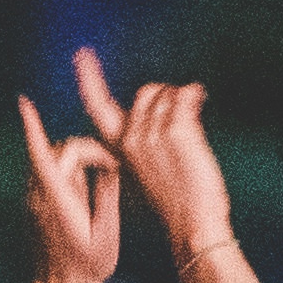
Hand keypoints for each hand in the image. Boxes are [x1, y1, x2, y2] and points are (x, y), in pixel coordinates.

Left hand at [12, 85, 120, 282]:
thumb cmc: (87, 268)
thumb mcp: (107, 233)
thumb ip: (108, 195)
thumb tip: (111, 167)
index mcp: (57, 199)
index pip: (42, 153)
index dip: (32, 126)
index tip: (23, 102)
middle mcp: (40, 196)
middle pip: (58, 151)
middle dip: (85, 151)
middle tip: (112, 170)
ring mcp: (34, 201)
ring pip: (54, 162)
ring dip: (78, 162)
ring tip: (101, 185)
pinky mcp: (35, 207)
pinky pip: (50, 176)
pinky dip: (69, 172)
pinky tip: (86, 190)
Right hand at [81, 54, 241, 277]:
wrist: (193, 227)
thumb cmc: (174, 206)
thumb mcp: (142, 177)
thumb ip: (138, 149)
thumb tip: (151, 123)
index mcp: (118, 149)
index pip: (97, 106)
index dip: (89, 78)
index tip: (82, 55)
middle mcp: (130, 139)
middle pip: (145, 92)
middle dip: (165, 97)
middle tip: (182, 116)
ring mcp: (152, 134)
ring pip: (167, 93)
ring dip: (183, 100)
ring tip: (192, 123)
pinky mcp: (177, 132)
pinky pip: (185, 95)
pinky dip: (195, 94)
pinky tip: (200, 101)